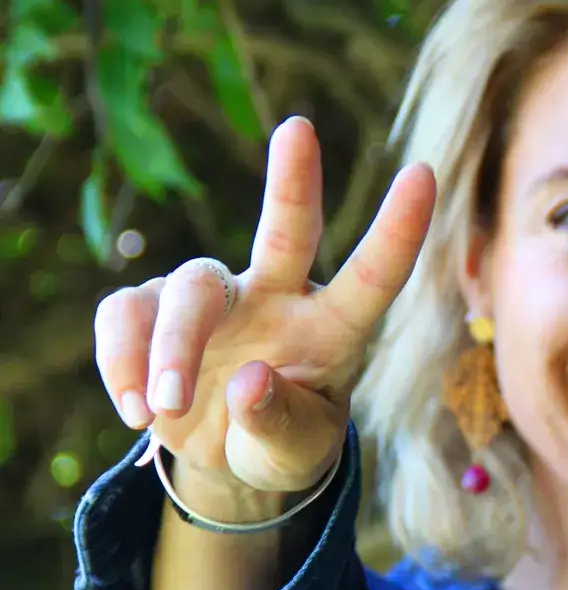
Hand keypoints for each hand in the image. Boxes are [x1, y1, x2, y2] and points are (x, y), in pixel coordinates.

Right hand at [93, 116, 435, 494]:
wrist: (224, 459)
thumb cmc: (282, 446)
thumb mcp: (295, 455)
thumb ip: (279, 425)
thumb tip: (249, 382)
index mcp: (331, 331)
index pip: (370, 280)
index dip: (396, 232)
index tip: (423, 173)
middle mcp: (277, 299)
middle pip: (285, 234)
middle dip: (294, 183)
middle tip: (299, 130)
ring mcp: (215, 300)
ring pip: (187, 291)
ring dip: (172, 349)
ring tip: (164, 410)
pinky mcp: (151, 310)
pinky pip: (125, 317)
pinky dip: (122, 362)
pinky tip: (137, 412)